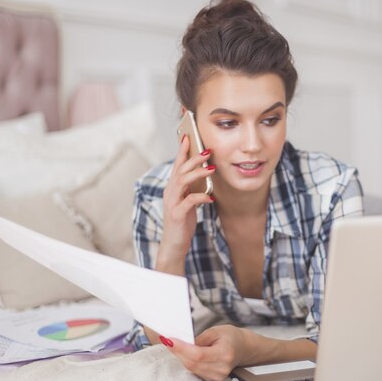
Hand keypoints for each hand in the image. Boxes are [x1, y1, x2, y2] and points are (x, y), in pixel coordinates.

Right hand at [157, 136, 214, 273]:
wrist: (174, 244)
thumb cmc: (182, 222)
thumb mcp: (188, 202)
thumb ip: (192, 189)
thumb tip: (203, 175)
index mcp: (172, 188)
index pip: (176, 165)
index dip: (182, 150)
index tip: (188, 136)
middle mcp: (170, 192)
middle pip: (180, 170)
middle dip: (193, 158)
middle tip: (207, 151)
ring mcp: (172, 203)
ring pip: (182, 181)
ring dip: (197, 173)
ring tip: (211, 168)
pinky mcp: (177, 214)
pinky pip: (189, 201)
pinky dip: (201, 197)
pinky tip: (211, 197)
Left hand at [160, 325, 252, 380]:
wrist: (243, 348)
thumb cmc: (230, 337)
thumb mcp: (216, 331)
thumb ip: (199, 338)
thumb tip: (181, 343)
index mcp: (225, 353)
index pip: (198, 354)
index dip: (182, 348)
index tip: (170, 340)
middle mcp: (222, 368)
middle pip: (193, 363)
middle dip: (178, 352)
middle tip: (168, 341)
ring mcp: (219, 376)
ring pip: (192, 368)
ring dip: (181, 357)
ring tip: (175, 345)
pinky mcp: (214, 380)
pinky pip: (195, 371)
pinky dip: (187, 362)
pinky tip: (184, 354)